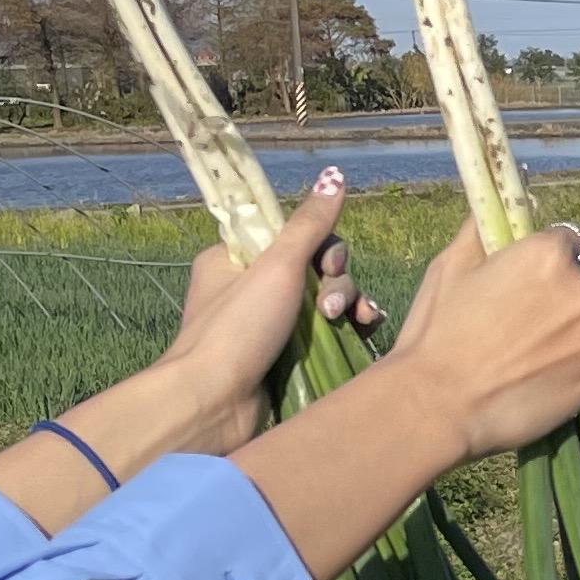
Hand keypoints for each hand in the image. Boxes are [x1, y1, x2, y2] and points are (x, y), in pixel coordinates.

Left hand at [159, 169, 384, 449]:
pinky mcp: (282, 357)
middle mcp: (249, 289)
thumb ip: (310, 224)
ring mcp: (266, 326)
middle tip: (333, 306)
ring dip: (345, 305)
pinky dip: (345, 329)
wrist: (215, 404)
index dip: (321, 247)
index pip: (292, 237)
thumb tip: (335, 175)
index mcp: (235, 260)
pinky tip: (364, 332)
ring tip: (349, 323)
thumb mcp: (277, 266)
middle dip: (337, 282)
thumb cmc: (238, 328)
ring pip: (324, 300)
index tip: (327, 264)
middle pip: (314, 268)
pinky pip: (324, 333)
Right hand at [390, 217, 579, 462]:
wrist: (439, 404)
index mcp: (547, 255)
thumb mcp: (450, 267)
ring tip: (552, 353)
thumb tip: (500, 205)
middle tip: (531, 328)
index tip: (533, 283)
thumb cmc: (437, 334)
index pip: (569, 241)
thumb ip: (481, 230)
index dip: (550, 261)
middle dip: (567, 300)